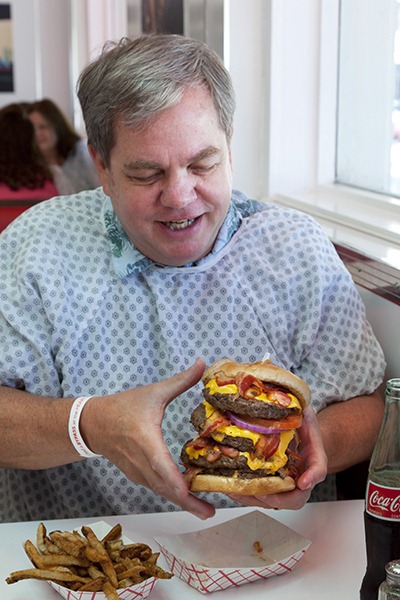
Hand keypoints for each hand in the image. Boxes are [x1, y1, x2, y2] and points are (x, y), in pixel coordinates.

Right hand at [81, 358, 214, 519]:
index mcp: (146, 440)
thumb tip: (203, 363)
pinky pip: (156, 488)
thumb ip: (181, 381)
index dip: (175, 481)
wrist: (93, 424)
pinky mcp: (137, 476)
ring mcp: (137, 472)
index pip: (161, 465)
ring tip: (204, 510)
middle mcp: (141, 461)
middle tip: (210, 513)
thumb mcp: (154, 392)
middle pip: (165, 487)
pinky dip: (171, 494)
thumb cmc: (124, 407)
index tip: (189, 492)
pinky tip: (188, 497)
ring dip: (181, 502)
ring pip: (161, 491)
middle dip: (187, 502)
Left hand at [228, 404, 327, 509]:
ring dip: (257, 499)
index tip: (302, 483)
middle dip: (280, 499)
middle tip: (263, 494)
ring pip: (276, 501)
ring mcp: (287, 483)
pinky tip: (230, 488)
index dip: (312, 477)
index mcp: (314, 456)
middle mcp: (302, 475)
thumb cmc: (302, 422)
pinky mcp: (272, 485)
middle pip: (297, 497)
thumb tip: (283, 394)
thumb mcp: (303, 409)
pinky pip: (261, 496)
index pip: (318, 469)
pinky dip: (246, 495)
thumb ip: (298, 405)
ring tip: (237, 491)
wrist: (299, 433)